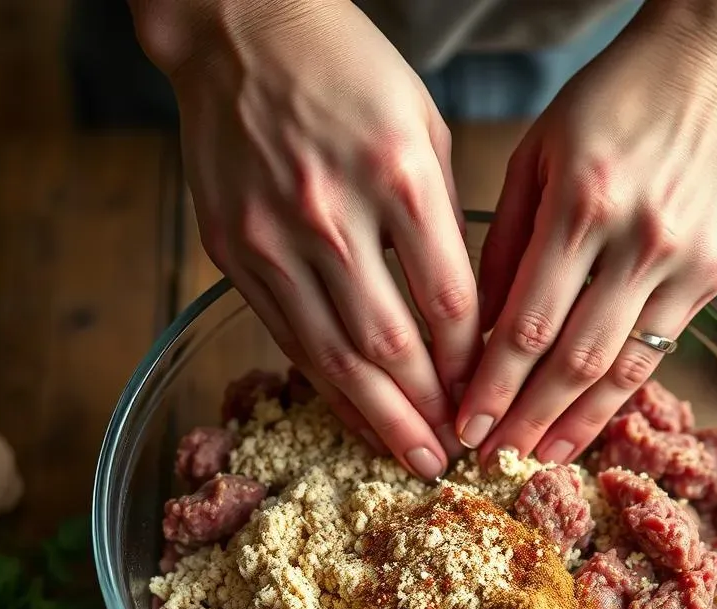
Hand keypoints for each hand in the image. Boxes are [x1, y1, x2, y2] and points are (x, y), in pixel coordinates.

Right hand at [137, 0, 477, 477]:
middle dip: (427, 412)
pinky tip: (354, 418)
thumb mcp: (423, 127)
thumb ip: (444, 221)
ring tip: (409, 459)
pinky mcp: (233, 254)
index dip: (469, 363)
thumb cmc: (349, 71)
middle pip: (390, 344)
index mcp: (397, 173)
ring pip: (335, 356)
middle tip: (451, 458)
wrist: (239, 30)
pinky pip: (289, 339)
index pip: (447, 300)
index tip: (484, 395)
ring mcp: (274, 237)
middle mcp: (332, 212)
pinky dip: (326, 387)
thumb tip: (464, 315)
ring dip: (378, 418)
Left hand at [457, 5, 716, 465]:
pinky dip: (621, 392)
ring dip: (577, 422)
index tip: (467, 424)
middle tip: (493, 458)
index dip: (494, 384)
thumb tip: (478, 331)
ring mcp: (684, 261)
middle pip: (574, 359)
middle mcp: (638, 239)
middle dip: (528, 418)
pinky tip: (591, 420)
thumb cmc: (609, 101)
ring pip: (623, 367)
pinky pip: (660, 349)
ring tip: (541, 458)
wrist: (712, 68)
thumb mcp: (538, 154)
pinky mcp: (714, 275)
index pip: (528, 322)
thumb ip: (506, 244)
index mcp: (582, 201)